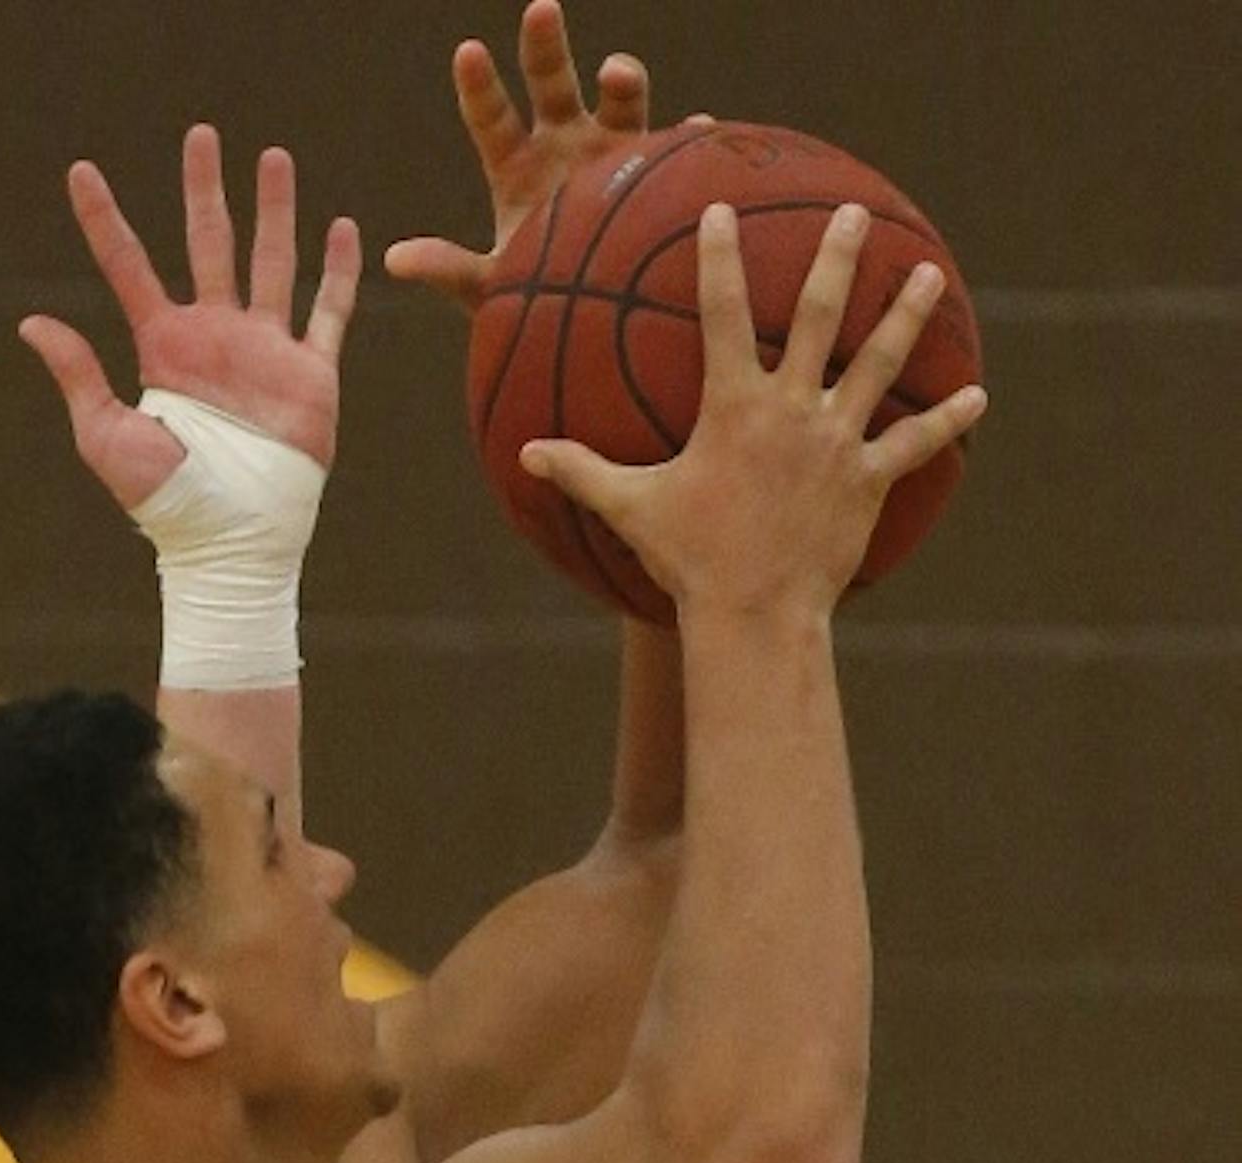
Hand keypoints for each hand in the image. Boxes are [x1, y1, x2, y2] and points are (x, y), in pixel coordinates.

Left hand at [19, 125, 360, 510]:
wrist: (233, 540)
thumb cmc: (165, 501)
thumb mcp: (106, 434)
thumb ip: (78, 375)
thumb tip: (32, 321)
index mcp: (164, 346)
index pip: (128, 266)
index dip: (103, 218)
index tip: (80, 172)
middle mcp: (215, 336)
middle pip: (209, 243)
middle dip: (203, 190)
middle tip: (199, 136)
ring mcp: (265, 350)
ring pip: (273, 259)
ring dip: (274, 209)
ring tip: (272, 156)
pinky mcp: (311, 373)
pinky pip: (330, 311)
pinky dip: (339, 271)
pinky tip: (343, 228)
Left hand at [387, 0, 666, 310]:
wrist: (594, 315)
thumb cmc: (534, 296)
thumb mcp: (489, 286)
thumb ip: (448, 269)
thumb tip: (394, 260)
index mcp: (516, 166)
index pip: (490, 117)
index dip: (479, 84)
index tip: (467, 51)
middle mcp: (566, 145)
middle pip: (553, 83)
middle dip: (546, 46)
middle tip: (539, 8)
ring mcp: (615, 153)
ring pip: (621, 101)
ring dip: (621, 80)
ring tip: (616, 72)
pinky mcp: (659, 175)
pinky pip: (679, 152)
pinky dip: (689, 139)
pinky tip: (700, 128)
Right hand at [520, 204, 988, 618]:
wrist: (756, 613)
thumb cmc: (689, 559)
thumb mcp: (631, 509)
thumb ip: (580, 471)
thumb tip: (524, 453)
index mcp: (734, 407)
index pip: (724, 315)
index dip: (719, 259)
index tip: (720, 209)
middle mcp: (792, 411)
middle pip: (820, 317)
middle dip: (837, 259)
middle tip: (853, 214)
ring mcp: (837, 442)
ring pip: (880, 364)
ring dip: (906, 316)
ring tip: (929, 275)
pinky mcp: (869, 480)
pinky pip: (915, 442)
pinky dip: (946, 420)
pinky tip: (977, 396)